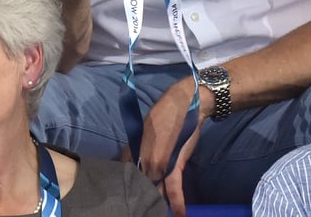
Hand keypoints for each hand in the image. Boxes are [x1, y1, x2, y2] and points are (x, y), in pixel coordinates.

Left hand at [138, 75, 206, 215]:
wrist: (184, 105)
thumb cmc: (164, 117)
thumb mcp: (145, 135)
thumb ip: (139, 153)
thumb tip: (137, 169)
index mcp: (131, 151)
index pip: (127, 178)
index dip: (130, 191)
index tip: (130, 200)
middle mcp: (141, 159)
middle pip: (141, 187)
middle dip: (144, 198)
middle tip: (144, 208)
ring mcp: (156, 163)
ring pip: (156, 190)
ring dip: (159, 203)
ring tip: (158, 213)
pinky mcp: (173, 165)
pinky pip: (174, 188)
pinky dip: (178, 203)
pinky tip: (180, 214)